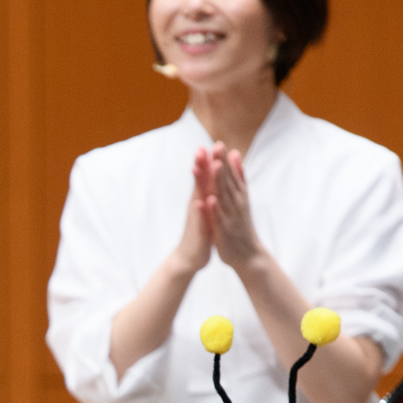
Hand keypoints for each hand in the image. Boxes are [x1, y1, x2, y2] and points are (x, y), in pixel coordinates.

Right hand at [163, 147, 217, 279]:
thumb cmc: (201, 233)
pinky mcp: (197, 230)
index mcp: (203, 199)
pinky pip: (198, 219)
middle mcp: (198, 205)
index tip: (212, 145)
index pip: (206, 177)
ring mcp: (196, 217)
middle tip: (200, 148)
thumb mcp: (207, 211)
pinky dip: (199, 210)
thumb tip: (212, 181)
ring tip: (197, 167)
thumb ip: (209, 195)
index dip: (209, 161)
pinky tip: (200, 201)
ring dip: (197, 183)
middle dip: (200, 166)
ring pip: (197, 196)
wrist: (190, 257)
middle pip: (199, 182)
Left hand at [202, 144, 267, 273]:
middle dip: (222, 164)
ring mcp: (230, 216)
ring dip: (219, 182)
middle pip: (228, 181)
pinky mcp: (224, 231)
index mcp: (238, 196)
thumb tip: (235, 154)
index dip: (224, 160)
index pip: (230, 175)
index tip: (218, 143)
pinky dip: (214, 209)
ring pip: (224, 197)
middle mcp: (236, 204)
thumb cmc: (242, 226)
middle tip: (217, 146)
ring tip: (214, 166)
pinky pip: (218, 218)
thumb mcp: (242, 197)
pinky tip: (209, 199)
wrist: (249, 255)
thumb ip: (238, 175)